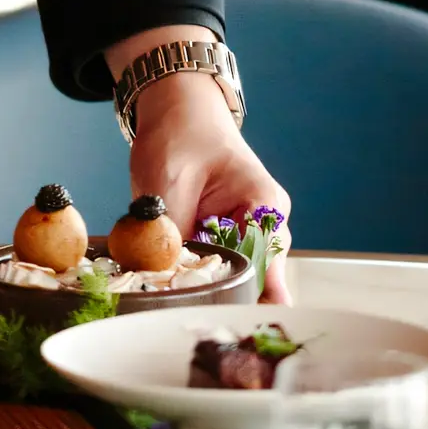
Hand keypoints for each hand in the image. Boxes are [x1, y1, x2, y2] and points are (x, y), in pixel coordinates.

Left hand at [127, 73, 292, 302]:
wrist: (175, 109)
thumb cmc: (179, 133)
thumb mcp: (167, 183)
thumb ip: (171, 232)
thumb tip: (162, 279)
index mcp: (264, 206)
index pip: (263, 269)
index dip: (239, 298)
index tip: (216, 319)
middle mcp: (265, 224)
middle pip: (252, 281)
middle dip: (221, 301)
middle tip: (187, 320)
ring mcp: (245, 232)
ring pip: (232, 276)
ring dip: (205, 289)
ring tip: (175, 306)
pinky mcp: (222, 235)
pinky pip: (213, 266)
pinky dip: (193, 276)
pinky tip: (170, 287)